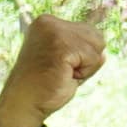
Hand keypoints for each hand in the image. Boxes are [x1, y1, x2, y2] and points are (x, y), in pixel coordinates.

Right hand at [0, 11, 107, 126]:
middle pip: (97, 36)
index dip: (80, 54)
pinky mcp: (62, 47)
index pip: (88, 31)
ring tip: (62, 74)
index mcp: (46, 22)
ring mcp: (54, 33)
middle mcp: (49, 23)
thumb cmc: (44, 84)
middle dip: (86, 59)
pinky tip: (63, 77)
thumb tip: (104, 54)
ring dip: (85, 67)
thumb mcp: (65, 60)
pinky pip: (94, 59)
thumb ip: (83, 49)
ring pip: (98, 46)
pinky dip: (84, 74)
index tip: (56, 64)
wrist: (23, 104)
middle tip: (61, 71)